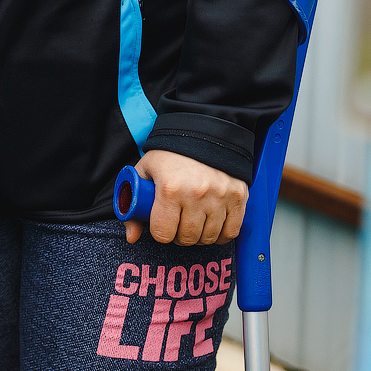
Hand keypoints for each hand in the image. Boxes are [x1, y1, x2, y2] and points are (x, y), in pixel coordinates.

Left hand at [123, 150, 247, 246]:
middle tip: (177, 224)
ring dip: (199, 236)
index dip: (159, 232)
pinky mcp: (239, 197)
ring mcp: (220, 196)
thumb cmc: (171, 154)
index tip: (161, 224)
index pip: (163, 233)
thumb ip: (133, 205)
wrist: (203, 132)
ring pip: (208, 238)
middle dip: (178, 236)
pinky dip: (220, 235)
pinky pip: (231, 231)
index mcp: (170, 188)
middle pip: (186, 238)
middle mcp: (196, 194)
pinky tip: (211, 226)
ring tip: (193, 223)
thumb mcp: (144, 172)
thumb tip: (132, 237)